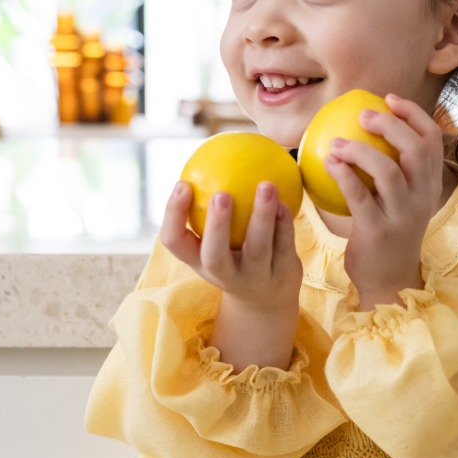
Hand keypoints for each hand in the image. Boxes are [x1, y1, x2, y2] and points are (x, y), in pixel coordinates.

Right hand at [160, 181, 303, 371]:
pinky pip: (284, 246)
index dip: (173, 215)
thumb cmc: (233, 258)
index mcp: (199, 261)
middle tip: (221, 194)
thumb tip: (204, 157)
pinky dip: (284, 223)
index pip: (175, 242)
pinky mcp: (282, 274)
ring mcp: (255, 278)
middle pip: (214, 256)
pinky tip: (285, 202)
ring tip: (266, 185)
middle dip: (217, 226)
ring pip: (258, 250)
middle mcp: (224, 275)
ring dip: (261, 217)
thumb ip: (207, 210)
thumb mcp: (213, 242)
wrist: (266, 301)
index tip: (183, 183)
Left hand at [324, 94, 442, 309]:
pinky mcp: (377, 230)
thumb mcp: (401, 202)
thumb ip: (394, 172)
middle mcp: (422, 198)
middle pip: (415, 149)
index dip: (414, 114)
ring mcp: (402, 215)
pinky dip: (343, 173)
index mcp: (430, 186)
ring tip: (336, 143)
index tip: (390, 100)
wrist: (389, 281)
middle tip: (362, 115)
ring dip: (359, 149)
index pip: (433, 140)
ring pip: (387, 170)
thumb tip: (367, 131)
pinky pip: (359, 194)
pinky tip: (328, 162)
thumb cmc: (388, 235)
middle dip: (390, 124)